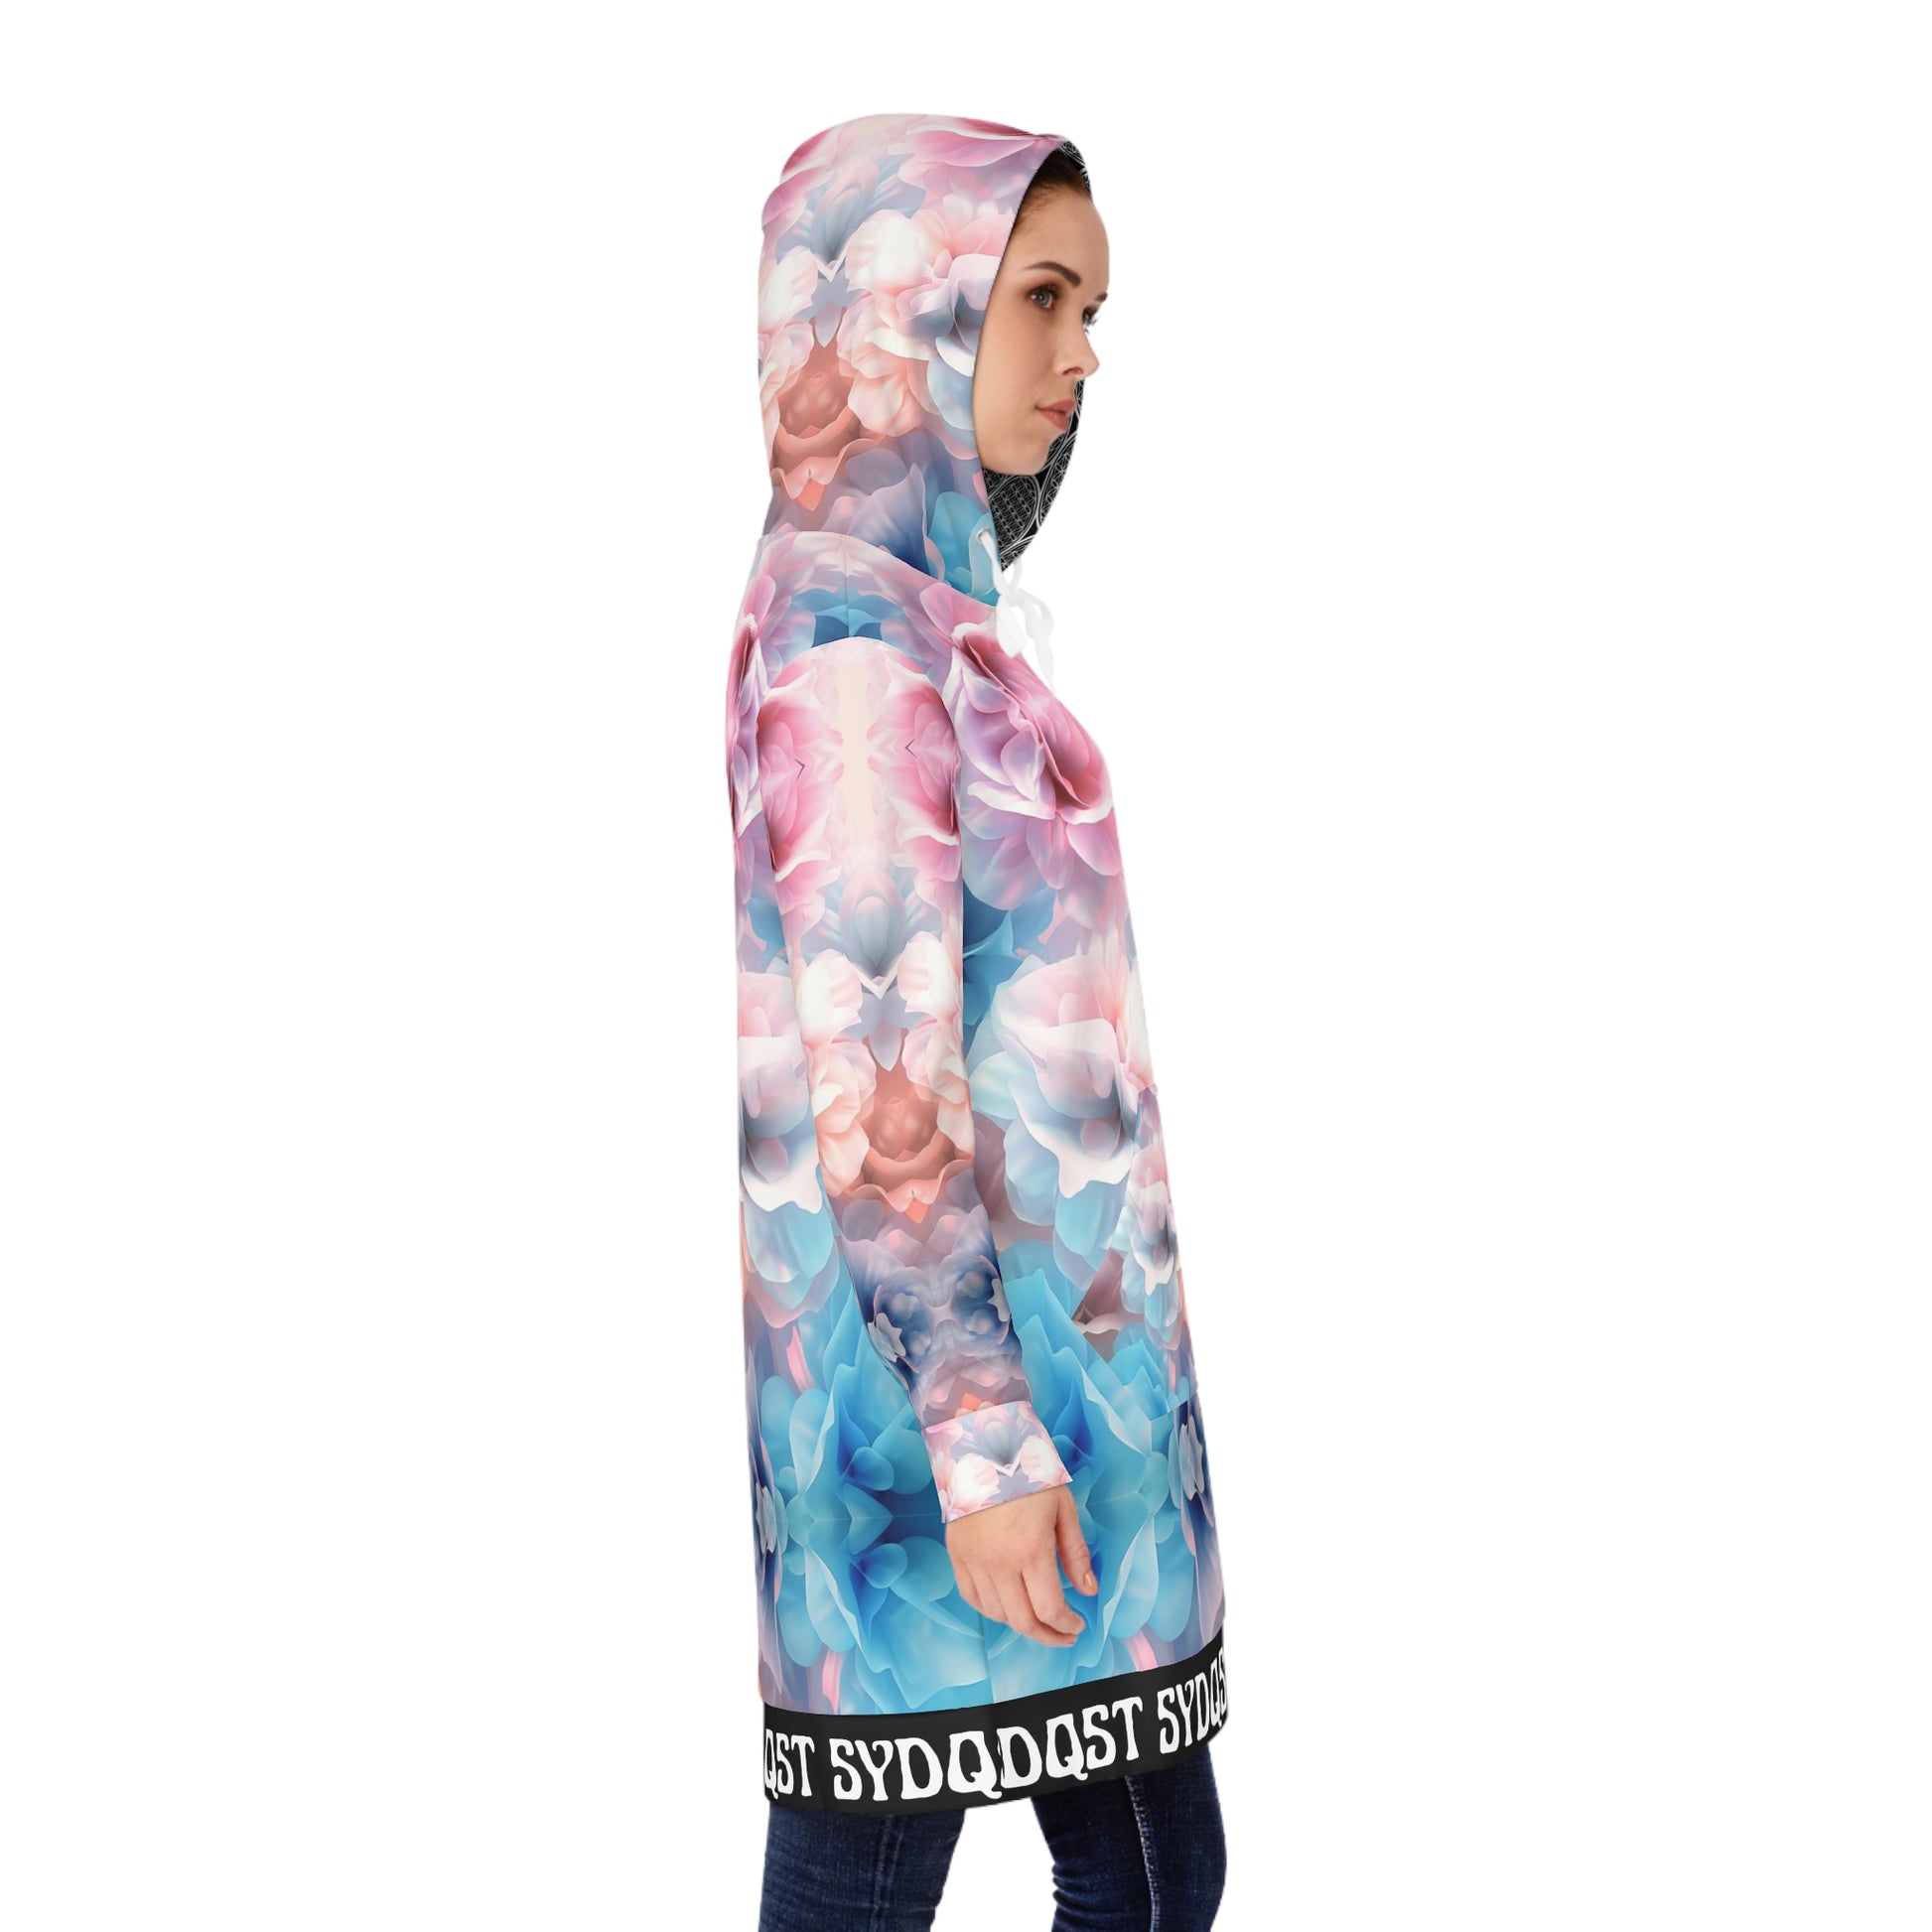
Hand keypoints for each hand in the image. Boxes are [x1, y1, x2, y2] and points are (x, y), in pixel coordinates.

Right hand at [946, 1485, 1098, 1644]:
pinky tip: (1008, 1606)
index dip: (1067, 1625)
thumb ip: (1075, 1553)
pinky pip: (972, 1598)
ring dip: (1021, 1624)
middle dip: (1048, 1635)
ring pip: (997, 1614)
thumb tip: (1089, 1591)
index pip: (1050, 1609)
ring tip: (1038, 1618)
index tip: (1078, 1625)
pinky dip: (991, 1610)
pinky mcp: (957, 1554)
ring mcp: (973, 1560)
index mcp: (1030, 1550)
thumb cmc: (1028, 1473)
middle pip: (1023, 1621)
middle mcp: (999, 1562)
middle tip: (1063, 1634)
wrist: (982, 1447)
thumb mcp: (1062, 1507)